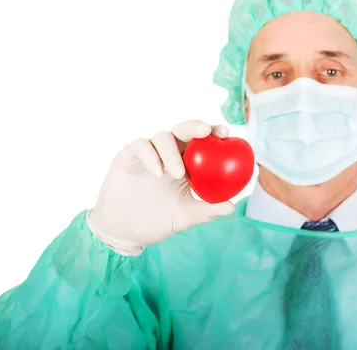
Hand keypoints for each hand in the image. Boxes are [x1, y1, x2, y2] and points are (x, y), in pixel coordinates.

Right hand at [87, 120, 234, 254]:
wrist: (125, 231)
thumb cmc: (157, 220)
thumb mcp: (185, 217)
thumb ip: (207, 211)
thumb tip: (231, 206)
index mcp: (187, 163)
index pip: (202, 142)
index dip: (213, 132)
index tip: (226, 133)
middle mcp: (169, 154)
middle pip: (183, 130)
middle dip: (195, 127)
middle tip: (206, 132)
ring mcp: (149, 153)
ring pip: (162, 137)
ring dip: (172, 152)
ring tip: (178, 173)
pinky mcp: (128, 156)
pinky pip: (140, 146)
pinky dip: (150, 155)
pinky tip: (158, 172)